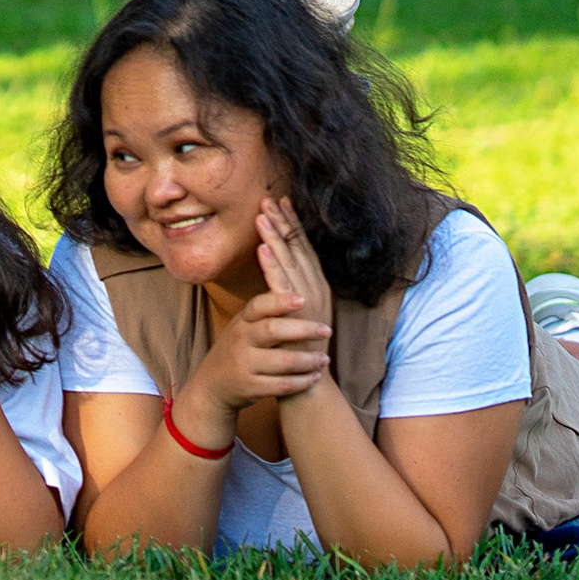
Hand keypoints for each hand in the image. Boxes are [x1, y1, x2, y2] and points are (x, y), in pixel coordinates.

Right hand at [185, 286, 331, 415]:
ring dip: (307, 360)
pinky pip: (281, 385)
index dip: (280, 301)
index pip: (259, 306)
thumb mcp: (244, 325)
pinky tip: (314, 376)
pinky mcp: (250, 387)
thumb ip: (265, 309)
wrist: (213, 385)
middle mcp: (240, 340)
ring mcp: (244, 365)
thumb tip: (293, 278)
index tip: (302, 298)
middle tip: (327, 330)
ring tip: (324, 359)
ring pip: (282, 361)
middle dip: (303, 329)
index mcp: (243, 321)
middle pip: (272, 330)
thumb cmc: (239, 348)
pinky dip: (301, 381)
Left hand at [256, 196, 334, 334]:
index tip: (282, 202)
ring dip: (275, 236)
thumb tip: (280, 268)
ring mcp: (308, 300)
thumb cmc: (298, 346)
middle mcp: (316, 289)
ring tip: (261, 215)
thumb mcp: (296, 310)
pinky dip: (272, 265)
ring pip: (289, 261)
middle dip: (283, 222)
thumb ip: (291, 289)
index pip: (304, 248)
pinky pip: (282, 285)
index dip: (293, 224)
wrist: (308, 381)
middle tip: (269, 198)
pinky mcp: (296, 314)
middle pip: (298, 248)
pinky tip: (262, 248)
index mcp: (317, 286)